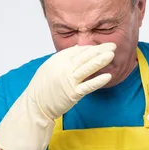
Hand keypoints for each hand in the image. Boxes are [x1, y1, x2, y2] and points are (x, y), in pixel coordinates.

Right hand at [0, 43, 115, 149]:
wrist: (35, 105)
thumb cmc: (43, 87)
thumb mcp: (50, 66)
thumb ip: (64, 57)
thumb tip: (78, 48)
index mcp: (58, 59)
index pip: (78, 50)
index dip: (91, 48)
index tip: (100, 48)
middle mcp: (64, 67)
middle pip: (85, 56)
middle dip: (100, 49)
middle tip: (113, 45)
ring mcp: (68, 80)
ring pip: (88, 67)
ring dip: (101, 60)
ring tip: (112, 54)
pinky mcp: (73, 93)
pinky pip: (88, 85)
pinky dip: (98, 80)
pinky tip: (108, 76)